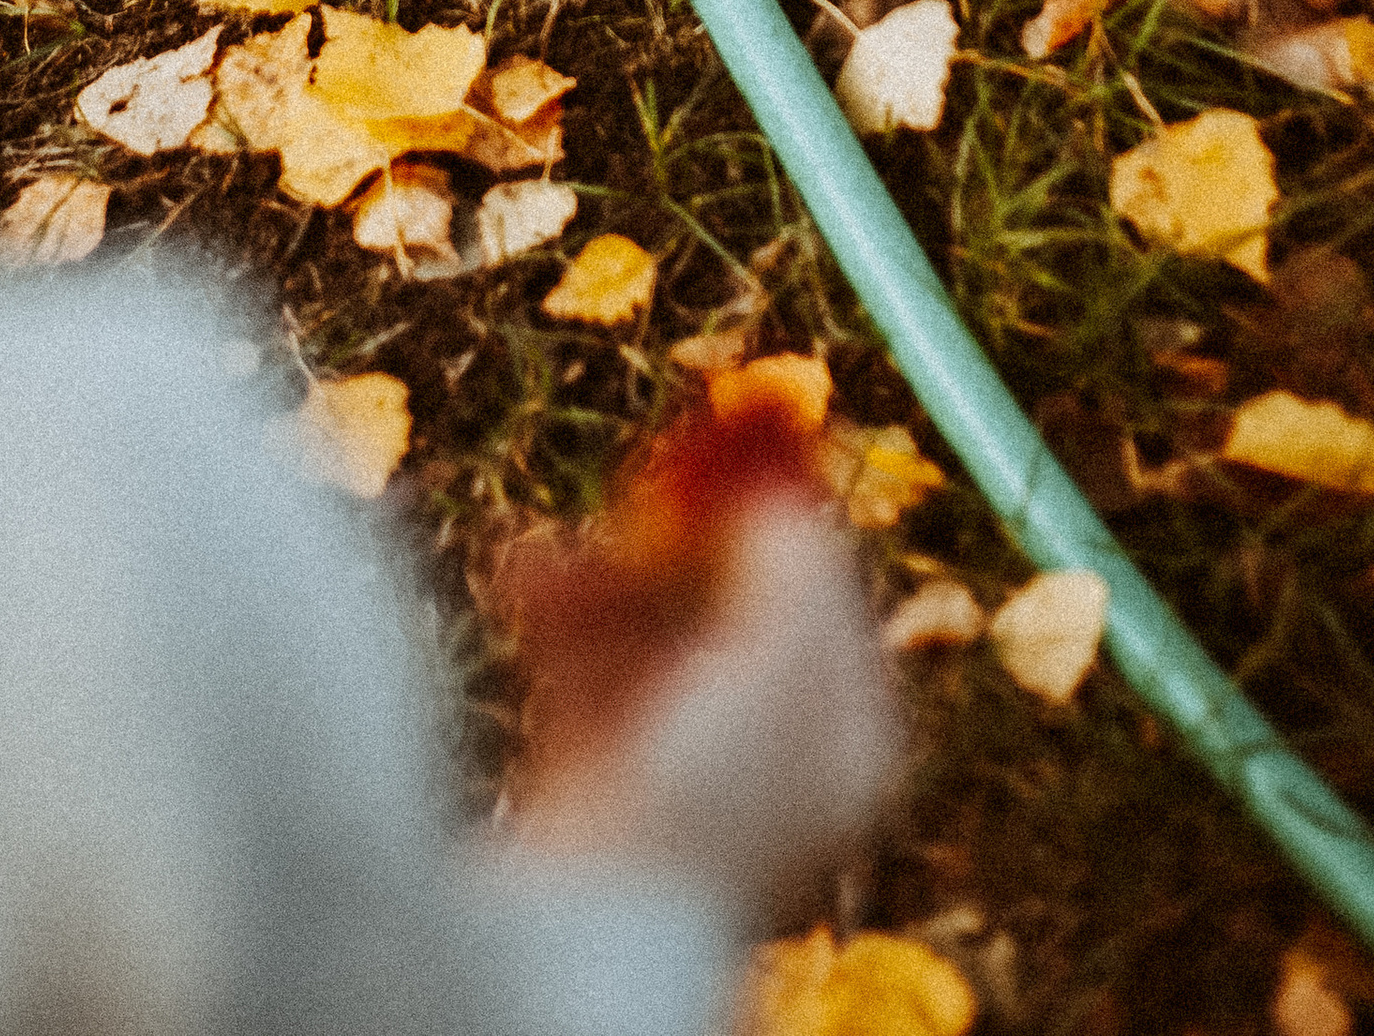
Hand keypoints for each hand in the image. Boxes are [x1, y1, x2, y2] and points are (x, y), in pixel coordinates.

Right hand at [507, 494, 901, 914]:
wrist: (593, 923)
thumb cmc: (709, 800)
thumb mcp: (782, 659)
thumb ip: (793, 563)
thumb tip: (782, 496)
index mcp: (852, 740)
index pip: (827, 598)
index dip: (778, 519)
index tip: (732, 449)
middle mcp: (780, 756)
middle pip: (733, 606)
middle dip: (671, 542)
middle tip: (639, 480)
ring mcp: (690, 768)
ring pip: (650, 628)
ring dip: (595, 574)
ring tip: (545, 551)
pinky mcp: (603, 775)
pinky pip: (588, 666)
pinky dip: (557, 615)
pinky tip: (522, 576)